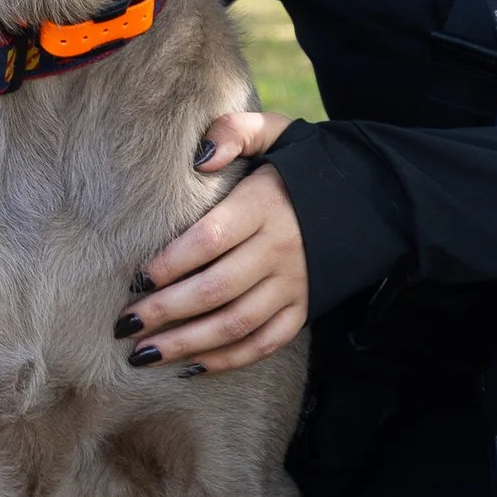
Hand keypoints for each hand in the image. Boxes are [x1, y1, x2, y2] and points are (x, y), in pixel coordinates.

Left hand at [118, 109, 305, 373]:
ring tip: (143, 353)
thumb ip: (233, 133)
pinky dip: (227, 359)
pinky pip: (264, 343)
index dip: (171, 263)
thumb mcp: (275, 131)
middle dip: (164, 312)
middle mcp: (280, 249)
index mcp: (265, 206)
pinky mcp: (303, 309)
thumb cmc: (304, 164)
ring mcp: (294, 284)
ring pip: (235, 324)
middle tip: (124, 325)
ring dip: (186, 344)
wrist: (372, 195)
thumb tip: (200, 158)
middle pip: (215, 289)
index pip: (210, 240)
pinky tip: (191, 365)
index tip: (137, 278)